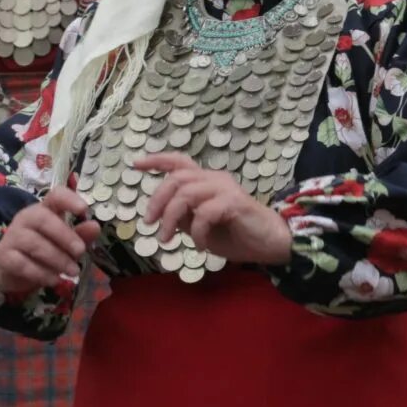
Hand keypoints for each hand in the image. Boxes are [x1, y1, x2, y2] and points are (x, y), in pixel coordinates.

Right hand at [0, 188, 98, 302]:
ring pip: (34, 243)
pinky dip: (41, 273)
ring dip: (57, 259)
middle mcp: (26, 218)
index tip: (83, 210)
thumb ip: (81, 235)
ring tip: (73, 271)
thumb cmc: (45, 249)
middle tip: (80, 252)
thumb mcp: (66, 242)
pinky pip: (22, 264)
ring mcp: (12, 236)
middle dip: (65, 236)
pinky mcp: (3, 256)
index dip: (69, 200)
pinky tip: (55, 280)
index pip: (55, 196)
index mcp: (45, 209)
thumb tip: (95, 226)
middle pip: (43, 219)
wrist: (12, 270)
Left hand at [137, 153, 292, 267]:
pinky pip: (204, 214)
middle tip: (149, 224)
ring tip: (168, 239)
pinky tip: (199, 246)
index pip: (179, 162)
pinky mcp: (235, 202)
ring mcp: (226, 188)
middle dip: (157, 201)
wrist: (271, 243)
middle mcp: (215, 179)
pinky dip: (196, 232)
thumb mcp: (201, 226)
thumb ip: (185, 216)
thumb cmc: (237, 234)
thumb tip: (163, 215)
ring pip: (186, 195)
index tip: (135, 164)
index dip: (156, 160)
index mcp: (206, 180)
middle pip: (176, 179)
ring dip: (171, 219)